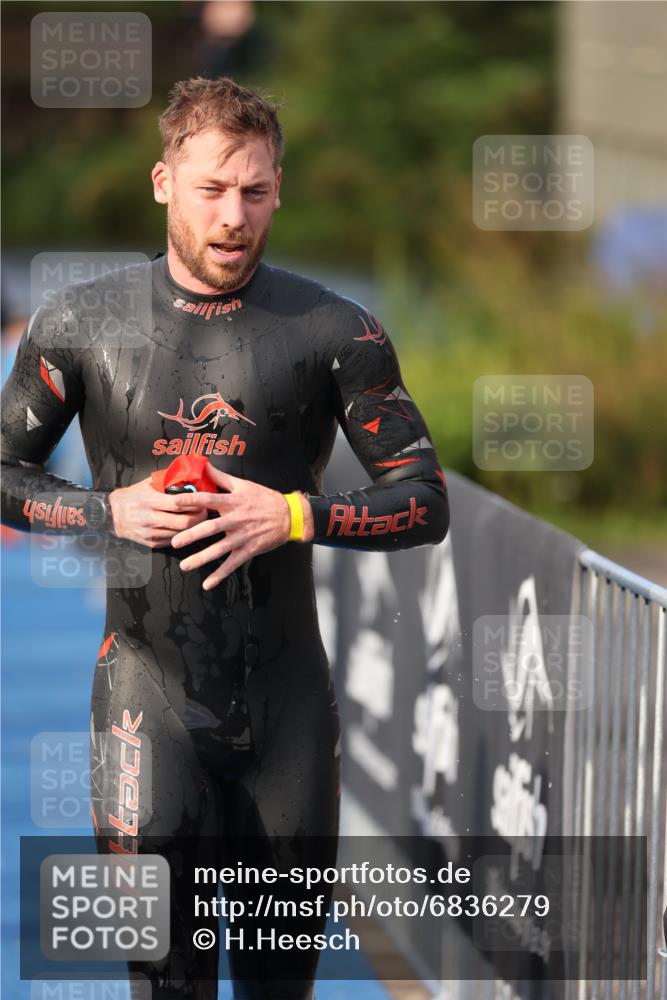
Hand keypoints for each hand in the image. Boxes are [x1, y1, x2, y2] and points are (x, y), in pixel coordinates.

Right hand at [108, 475, 208, 547]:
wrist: (112, 515)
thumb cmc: (133, 496)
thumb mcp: (147, 484)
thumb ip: (167, 482)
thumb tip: (189, 479)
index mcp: (150, 501)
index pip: (178, 503)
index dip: (195, 503)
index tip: (204, 501)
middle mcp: (150, 518)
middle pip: (184, 522)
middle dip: (200, 518)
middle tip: (206, 512)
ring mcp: (151, 533)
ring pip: (181, 534)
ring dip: (193, 527)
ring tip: (199, 520)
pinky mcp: (151, 543)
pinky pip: (173, 540)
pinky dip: (182, 534)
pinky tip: (186, 528)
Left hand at [171, 462, 313, 590]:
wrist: (290, 516)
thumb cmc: (265, 499)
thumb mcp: (244, 485)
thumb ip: (221, 477)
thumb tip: (203, 465)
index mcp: (233, 502)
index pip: (208, 499)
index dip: (190, 500)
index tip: (173, 502)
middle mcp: (236, 520)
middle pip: (210, 528)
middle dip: (191, 535)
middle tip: (174, 542)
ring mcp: (242, 537)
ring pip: (219, 549)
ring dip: (201, 558)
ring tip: (185, 566)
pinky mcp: (249, 550)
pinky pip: (232, 564)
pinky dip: (220, 575)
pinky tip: (208, 584)